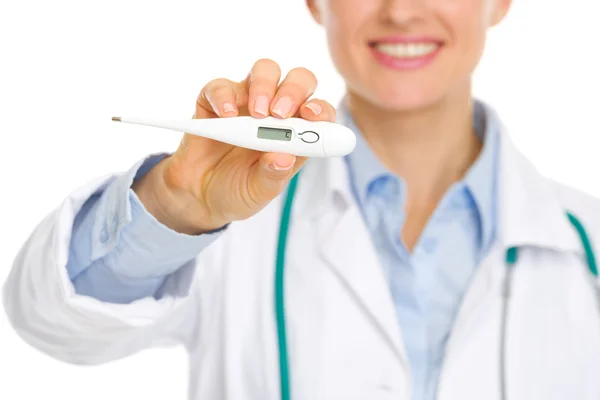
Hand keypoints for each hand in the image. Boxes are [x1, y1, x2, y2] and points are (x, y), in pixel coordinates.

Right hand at [132, 59, 336, 233]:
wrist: (199, 197)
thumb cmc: (237, 192)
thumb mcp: (259, 192)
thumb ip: (273, 175)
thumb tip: (286, 156)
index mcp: (295, 135)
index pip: (319, 112)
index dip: (320, 110)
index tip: (312, 116)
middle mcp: (275, 113)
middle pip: (297, 81)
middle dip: (293, 90)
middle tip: (280, 113)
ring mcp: (246, 103)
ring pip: (265, 71)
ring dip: (264, 86)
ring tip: (256, 114)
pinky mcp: (215, 102)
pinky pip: (221, 86)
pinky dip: (224, 97)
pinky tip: (226, 116)